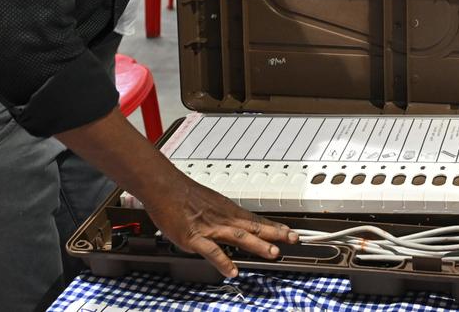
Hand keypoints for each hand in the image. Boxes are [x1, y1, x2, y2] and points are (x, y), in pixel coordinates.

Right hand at [139, 177, 297, 277]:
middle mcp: (223, 219)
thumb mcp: (210, 204)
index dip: (275, 227)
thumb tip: (232, 226)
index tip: (290, 232)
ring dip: (258, 245)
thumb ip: (222, 217)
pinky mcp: (193, 237)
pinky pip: (211, 250)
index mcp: (228, 211)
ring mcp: (210, 228)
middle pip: (254, 227)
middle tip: (294, 239)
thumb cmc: (183, 195)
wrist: (164, 187)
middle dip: (276, 234)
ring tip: (273, 253)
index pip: (256, 220)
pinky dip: (223, 260)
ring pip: (239, 236)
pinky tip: (232, 270)